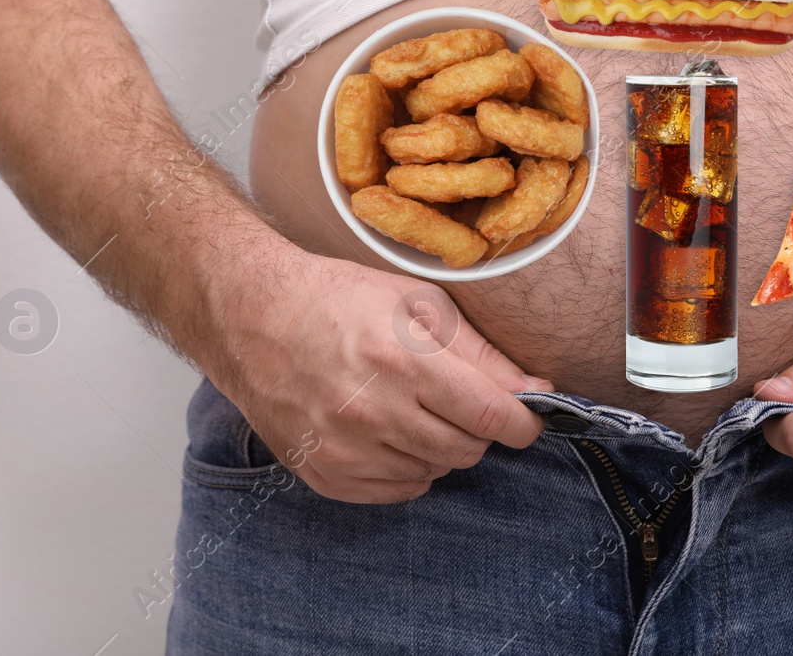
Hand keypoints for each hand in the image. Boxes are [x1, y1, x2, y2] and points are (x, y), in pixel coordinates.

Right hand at [197, 239, 553, 503]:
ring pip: (435, 471)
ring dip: (440, 445)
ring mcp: (344, 451)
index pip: (491, 415)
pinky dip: (407, 467)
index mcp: (403, 362)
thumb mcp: (417, 304)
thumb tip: (538, 390)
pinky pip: (398, 491)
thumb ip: (481, 354)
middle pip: (467, 449)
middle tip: (458, 398)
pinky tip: (388, 430)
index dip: (523, 421)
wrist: (254, 318)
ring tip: (412, 405)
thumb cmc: (340, 301)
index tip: (529, 417)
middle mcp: (373, 413)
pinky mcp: (325, 475)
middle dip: (478, 428)